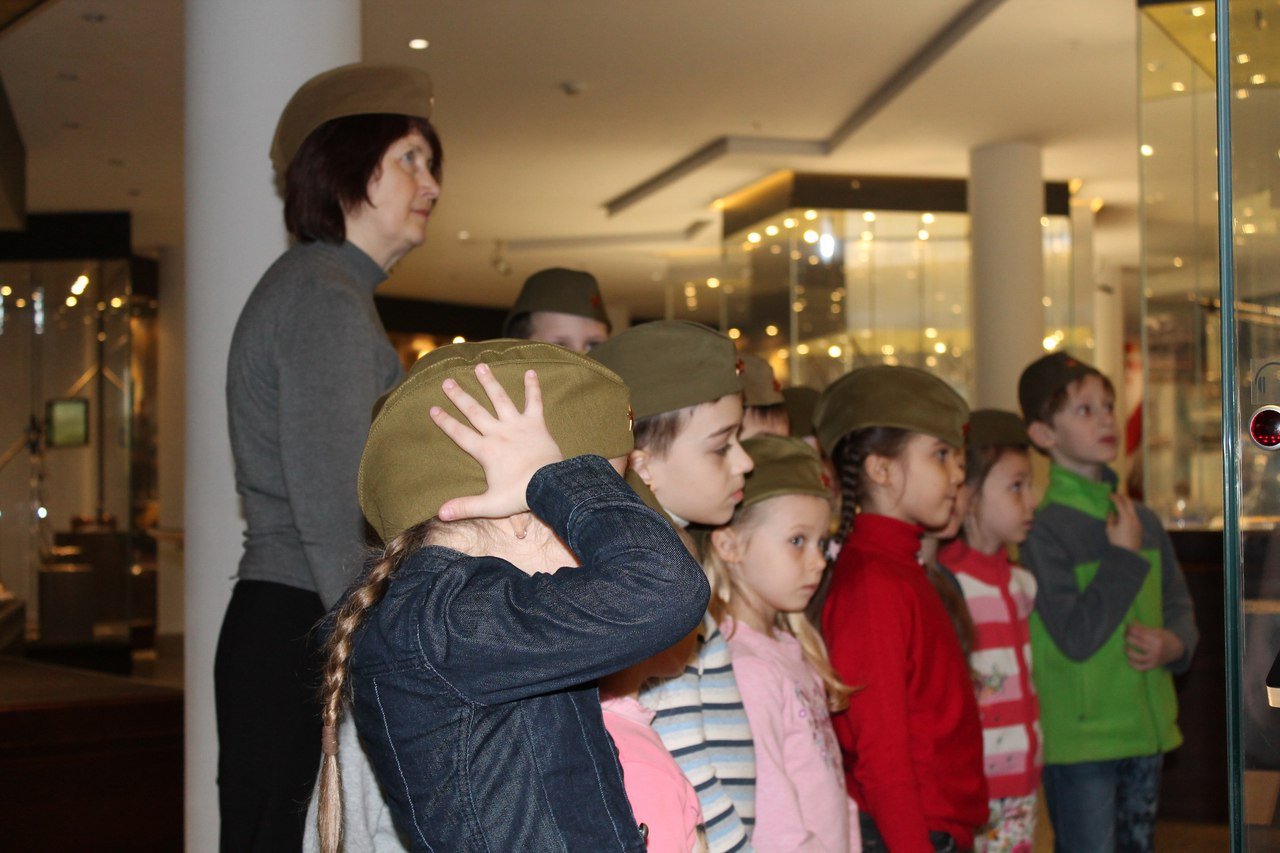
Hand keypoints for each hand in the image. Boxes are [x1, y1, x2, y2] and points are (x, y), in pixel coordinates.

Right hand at [429, 364, 562, 520]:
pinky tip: (530, 372)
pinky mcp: (536, 423)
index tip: (433, 409)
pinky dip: (532, 387)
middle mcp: (498, 433)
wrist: (549, 486)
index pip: (459, 434)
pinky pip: (534, 401)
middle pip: (474, 411)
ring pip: (500, 399)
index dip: (445, 422)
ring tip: (480, 366)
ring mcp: (517, 425)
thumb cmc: (520, 496)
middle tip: (447, 381)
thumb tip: (440, 514)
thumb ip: (464, 507)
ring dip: (489, 382)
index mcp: (485, 450)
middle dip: (459, 396)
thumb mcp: (490, 505)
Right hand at [1106, 492, 1141, 551]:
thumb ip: (1111, 519)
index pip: (1120, 503)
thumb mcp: (1110, 530)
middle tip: (1116, 495)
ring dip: (1126, 505)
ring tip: (1119, 504)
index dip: (1114, 498)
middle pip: (1129, 503)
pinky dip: (1129, 512)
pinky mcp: (1139, 527)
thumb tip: (1112, 513)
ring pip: (1133, 509)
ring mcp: (1138, 522)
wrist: (1128, 554)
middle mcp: (1133, 518)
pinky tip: (1123, 515)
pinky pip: (1134, 516)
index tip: (1109, 495)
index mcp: (1125, 517)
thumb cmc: (1116, 542)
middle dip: (1122, 498)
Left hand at [1125, 621, 1184, 670]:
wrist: (1178, 650)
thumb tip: (1131, 622)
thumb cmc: (1165, 638)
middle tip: (1125, 635)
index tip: (1126, 626)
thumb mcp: (1157, 631)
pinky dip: (1133, 664)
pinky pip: (1141, 667)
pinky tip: (1129, 659)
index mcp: (1157, 638)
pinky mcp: (1154, 665)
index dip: (1130, 629)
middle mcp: (1156, 649)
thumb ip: (1143, 628)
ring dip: (1128, 651)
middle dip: (1128, 638)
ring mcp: (1155, 659)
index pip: (1139, 633)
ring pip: (1137, 656)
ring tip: (1126, 648)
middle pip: (1136, 643)